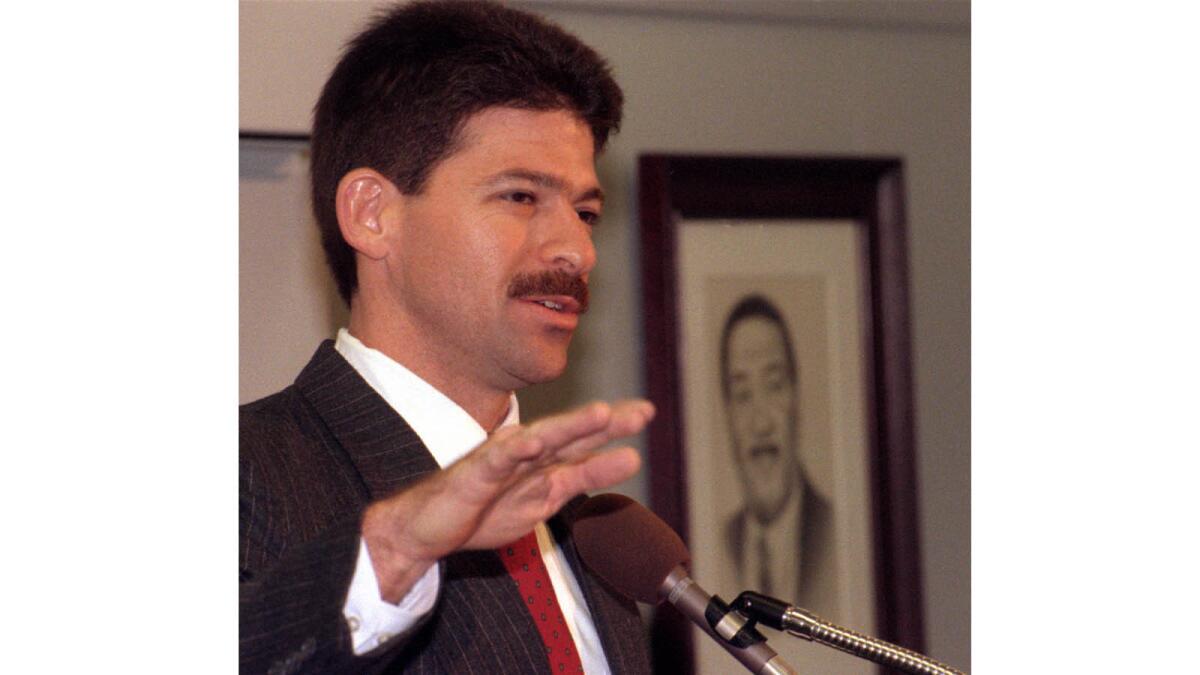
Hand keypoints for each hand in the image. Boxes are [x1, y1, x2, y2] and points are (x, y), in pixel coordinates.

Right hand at [361, 399, 653, 601]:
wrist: (426, 528)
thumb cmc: (481, 509)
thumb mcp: (542, 500)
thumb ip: (578, 478)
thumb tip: (621, 460)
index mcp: (542, 461)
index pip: (583, 440)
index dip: (613, 427)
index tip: (646, 413)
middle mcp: (525, 454)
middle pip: (570, 434)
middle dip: (605, 422)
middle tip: (642, 411)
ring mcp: (500, 460)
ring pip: (541, 439)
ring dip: (570, 426)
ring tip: (601, 414)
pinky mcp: (475, 474)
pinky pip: (497, 459)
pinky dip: (516, 448)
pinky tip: (534, 440)